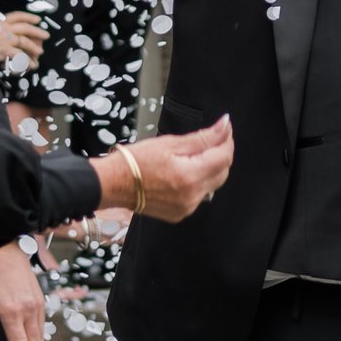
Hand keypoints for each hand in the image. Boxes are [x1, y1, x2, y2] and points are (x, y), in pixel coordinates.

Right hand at [0, 10, 48, 68]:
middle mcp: (3, 28)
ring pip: (24, 42)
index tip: (38, 19)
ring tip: (40, 52)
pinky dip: (27, 61)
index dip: (28, 17)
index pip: (16, 16)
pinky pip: (20, 56)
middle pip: (25, 28)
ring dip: (34, 48)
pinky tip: (31, 65)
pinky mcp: (4, 50)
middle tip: (46, 35)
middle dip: (37, 31)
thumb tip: (2, 35)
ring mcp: (5, 39)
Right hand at [91, 117, 233, 222]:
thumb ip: (203, 137)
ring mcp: (187, 207)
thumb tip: (224, 126)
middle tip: (211, 139)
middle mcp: (192, 196)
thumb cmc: (136, 161)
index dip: (226, 140)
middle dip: (220, 154)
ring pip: (212, 185)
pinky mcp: (180, 213)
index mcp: (190, 176)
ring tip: (193, 155)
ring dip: (210, 168)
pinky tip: (184, 172)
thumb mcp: (170, 143)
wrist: (113, 184)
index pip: (224, 157)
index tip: (224, 129)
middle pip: (222, 172)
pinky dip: (198, 183)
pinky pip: (199, 196)